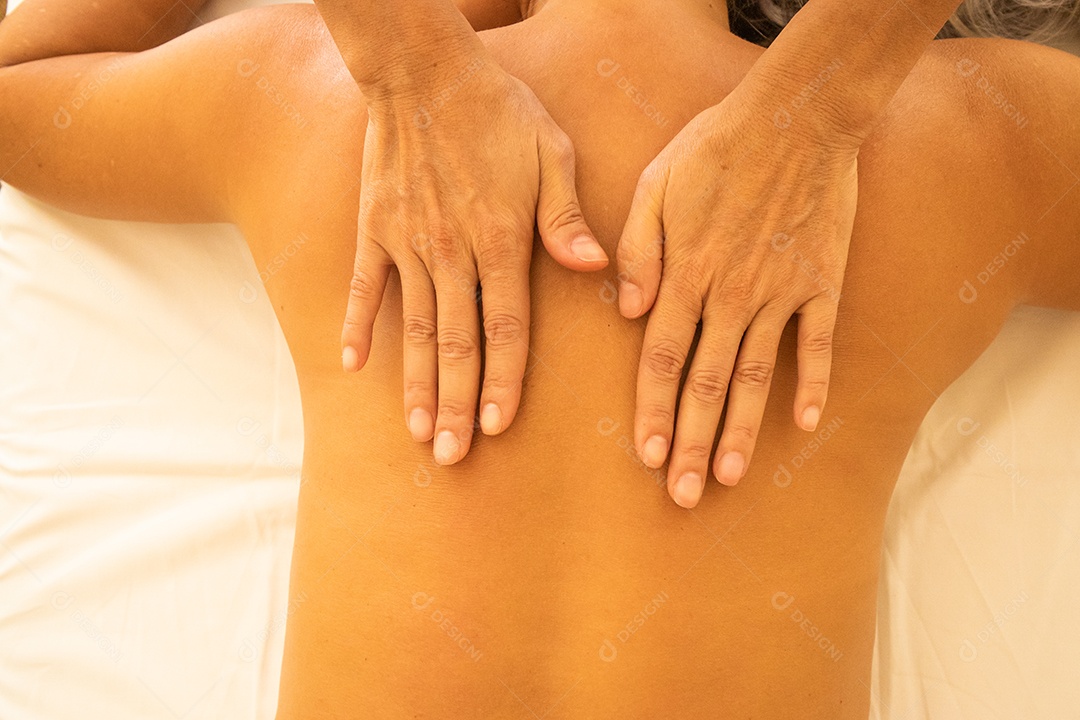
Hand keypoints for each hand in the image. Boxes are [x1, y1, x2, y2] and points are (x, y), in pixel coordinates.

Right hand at [342, 55, 606, 465]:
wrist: (424, 72)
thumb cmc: (499, 112)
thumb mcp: (552, 153)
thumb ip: (566, 218)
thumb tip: (596, 267)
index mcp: (500, 240)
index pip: (506, 327)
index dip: (503, 380)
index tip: (496, 427)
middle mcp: (451, 252)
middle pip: (456, 343)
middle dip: (455, 404)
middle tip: (450, 455)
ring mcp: (406, 244)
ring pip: (413, 329)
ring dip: (414, 384)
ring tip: (414, 432)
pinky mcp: (374, 230)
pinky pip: (362, 288)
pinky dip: (356, 327)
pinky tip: (350, 366)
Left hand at [616, 91, 858, 507]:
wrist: (797, 115)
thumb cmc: (716, 146)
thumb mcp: (654, 184)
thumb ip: (638, 250)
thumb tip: (628, 311)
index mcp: (686, 274)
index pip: (662, 359)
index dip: (654, 411)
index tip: (649, 457)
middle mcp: (730, 294)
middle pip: (706, 383)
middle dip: (694, 443)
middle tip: (685, 495)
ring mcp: (780, 293)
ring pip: (755, 376)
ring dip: (742, 430)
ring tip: (730, 477)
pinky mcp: (822, 283)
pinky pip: (819, 345)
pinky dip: (813, 385)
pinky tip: (807, 425)